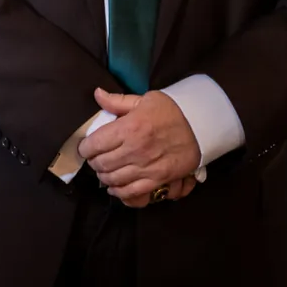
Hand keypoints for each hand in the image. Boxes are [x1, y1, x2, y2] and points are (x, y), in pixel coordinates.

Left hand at [78, 88, 201, 203]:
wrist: (201, 126)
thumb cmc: (171, 110)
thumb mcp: (144, 100)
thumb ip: (118, 101)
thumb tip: (97, 94)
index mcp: (129, 128)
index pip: (95, 143)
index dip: (85, 147)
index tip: (85, 147)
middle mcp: (134, 150)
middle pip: (102, 163)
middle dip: (93, 162)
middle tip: (94, 158)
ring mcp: (146, 167)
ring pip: (113, 179)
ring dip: (104, 176)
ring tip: (104, 171)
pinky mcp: (158, 180)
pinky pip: (132, 192)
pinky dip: (119, 192)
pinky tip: (115, 188)